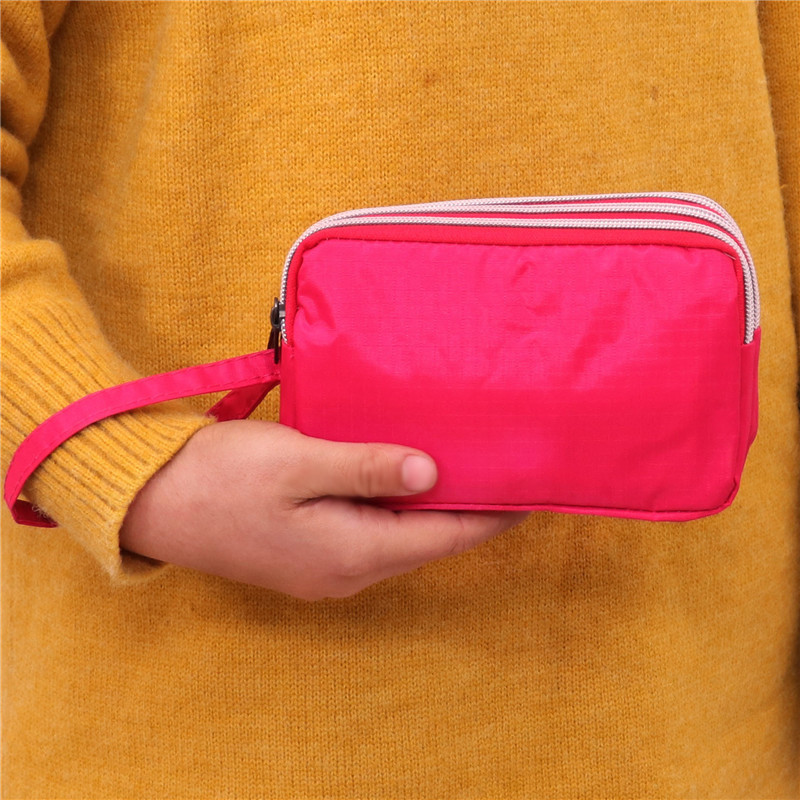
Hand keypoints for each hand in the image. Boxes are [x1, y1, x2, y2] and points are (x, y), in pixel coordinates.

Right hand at [120, 420, 526, 599]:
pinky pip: (371, 534)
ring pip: (399, 538)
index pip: (443, 536)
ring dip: (429, 507)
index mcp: (351, 553)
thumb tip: (431, 472)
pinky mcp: (308, 554)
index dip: (489, 514)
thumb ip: (367, 468)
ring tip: (460, 468)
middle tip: (500, 468)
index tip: (530, 491)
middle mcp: (346, 573)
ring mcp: (326, 569)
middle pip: (426, 541)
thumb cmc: (221, 478)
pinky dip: (395, 508)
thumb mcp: (298, 463)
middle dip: (466, 509)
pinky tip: (401, 477)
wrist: (152, 502)